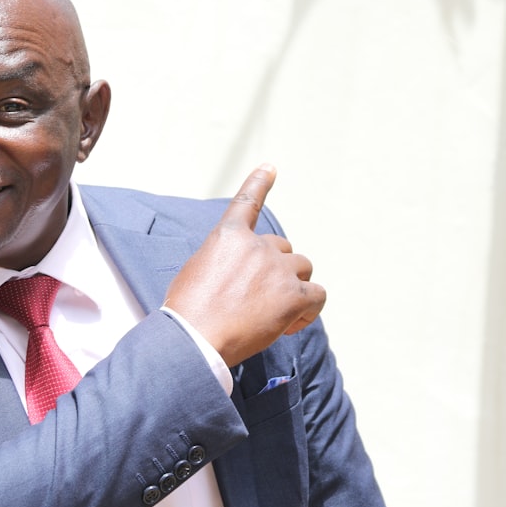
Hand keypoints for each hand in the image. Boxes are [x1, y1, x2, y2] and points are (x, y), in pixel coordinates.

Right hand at [163, 164, 326, 366]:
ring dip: (294, 286)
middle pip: (282, 248)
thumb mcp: (195, 271)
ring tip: (276, 314)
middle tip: (259, 300)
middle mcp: (257, 246)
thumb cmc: (188, 312)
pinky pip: (318, 295)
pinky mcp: (293, 296)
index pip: (247, 203)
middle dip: (275, 270)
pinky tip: (289, 325)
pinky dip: (309, 309)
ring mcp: (277, 270)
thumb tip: (237, 273)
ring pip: (302, 268)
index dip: (259, 183)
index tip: (270, 168)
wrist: (195, 338)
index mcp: (228, 237)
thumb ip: (221, 261)